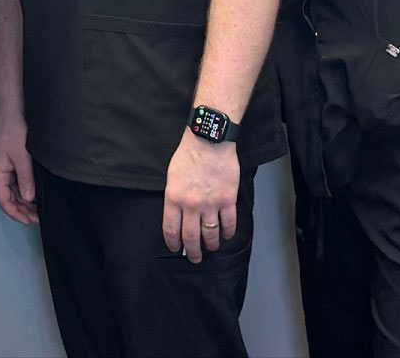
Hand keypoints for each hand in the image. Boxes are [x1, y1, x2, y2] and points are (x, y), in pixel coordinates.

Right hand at [0, 110, 37, 224]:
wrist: (12, 108)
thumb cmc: (14, 130)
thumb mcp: (21, 156)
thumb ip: (25, 178)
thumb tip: (28, 198)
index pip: (4, 201)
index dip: (16, 214)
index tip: (30, 221)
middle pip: (9, 197)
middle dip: (22, 209)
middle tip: (39, 217)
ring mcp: (5, 166)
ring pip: (14, 190)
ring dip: (25, 200)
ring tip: (40, 208)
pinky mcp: (11, 160)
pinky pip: (17, 180)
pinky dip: (25, 189)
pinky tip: (36, 192)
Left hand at [162, 132, 238, 262]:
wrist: (209, 140)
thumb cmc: (188, 154)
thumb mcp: (172, 176)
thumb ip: (174, 197)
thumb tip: (177, 215)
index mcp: (174, 198)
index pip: (171, 230)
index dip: (173, 243)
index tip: (175, 249)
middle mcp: (191, 205)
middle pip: (191, 238)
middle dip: (192, 252)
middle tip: (194, 258)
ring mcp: (210, 204)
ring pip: (211, 235)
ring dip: (211, 245)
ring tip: (211, 248)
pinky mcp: (227, 200)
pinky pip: (229, 224)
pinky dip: (228, 233)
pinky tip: (226, 236)